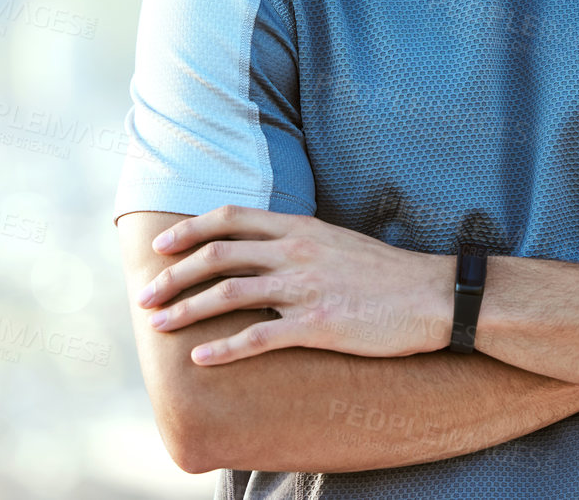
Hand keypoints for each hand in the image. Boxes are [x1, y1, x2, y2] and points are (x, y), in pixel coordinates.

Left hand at [135, 205, 453, 365]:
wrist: (432, 296)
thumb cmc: (386, 274)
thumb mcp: (337, 243)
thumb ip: (298, 242)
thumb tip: (261, 249)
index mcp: (301, 228)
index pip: (231, 218)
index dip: (190, 231)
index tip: (161, 246)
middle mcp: (297, 252)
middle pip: (219, 256)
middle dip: (175, 275)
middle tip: (146, 295)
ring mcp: (306, 288)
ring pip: (230, 294)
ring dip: (187, 310)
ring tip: (159, 326)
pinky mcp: (318, 324)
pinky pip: (259, 338)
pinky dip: (224, 349)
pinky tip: (201, 360)